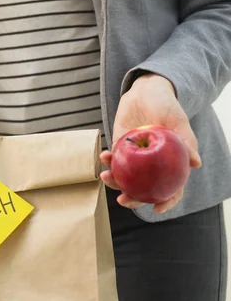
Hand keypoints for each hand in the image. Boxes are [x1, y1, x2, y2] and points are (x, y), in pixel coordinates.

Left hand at [100, 73, 200, 212]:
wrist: (144, 91)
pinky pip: (113, 161)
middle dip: (132, 198)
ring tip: (106, 176)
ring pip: (125, 179)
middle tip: (122, 199)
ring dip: (114, 181)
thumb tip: (196, 164)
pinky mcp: (119, 150)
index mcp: (170, 163)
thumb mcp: (177, 119)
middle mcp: (152, 165)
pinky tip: (103, 156)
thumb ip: (186, 140)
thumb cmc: (165, 105)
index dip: (167, 201)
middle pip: (144, 189)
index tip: (157, 209)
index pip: (172, 188)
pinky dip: (107, 162)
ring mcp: (134, 159)